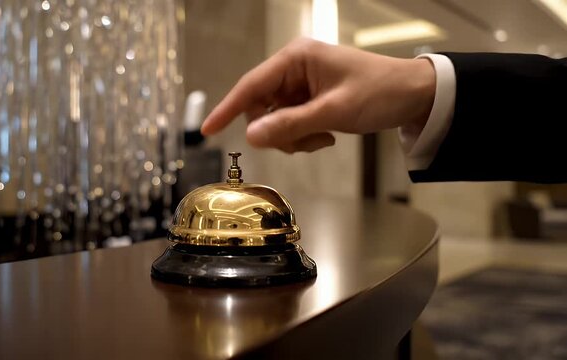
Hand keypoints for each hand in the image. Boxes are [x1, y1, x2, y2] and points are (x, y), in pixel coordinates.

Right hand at [201, 37, 435, 152]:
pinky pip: (290, 124)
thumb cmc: (379, 93)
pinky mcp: (309, 99)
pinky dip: (302, 136)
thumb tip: (251, 137)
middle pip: (261, 107)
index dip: (227, 109)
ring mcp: (301, 85)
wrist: (413, 96)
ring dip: (292, 137)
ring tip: (321, 138)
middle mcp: (293, 68)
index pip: (251, 85)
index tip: (208, 130)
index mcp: (296, 58)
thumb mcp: (333, 112)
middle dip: (276, 131)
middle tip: (302, 142)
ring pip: (275, 120)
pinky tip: (326, 135)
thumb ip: (290, 125)